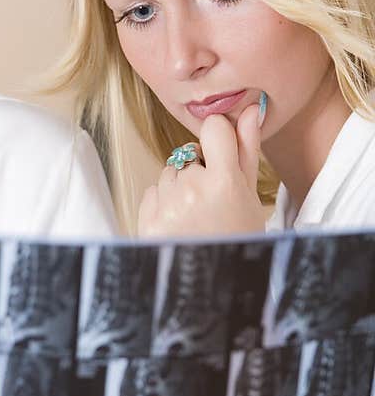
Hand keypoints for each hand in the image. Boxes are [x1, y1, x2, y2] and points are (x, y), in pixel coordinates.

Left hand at [137, 101, 264, 238]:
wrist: (207, 285)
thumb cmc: (235, 239)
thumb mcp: (249, 197)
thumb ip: (247, 150)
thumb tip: (248, 110)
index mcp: (224, 182)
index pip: (214, 128)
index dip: (218, 137)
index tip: (222, 152)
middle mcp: (192, 189)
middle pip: (190, 153)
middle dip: (199, 170)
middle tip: (213, 202)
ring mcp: (166, 203)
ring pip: (170, 172)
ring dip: (180, 186)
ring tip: (196, 215)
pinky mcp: (146, 217)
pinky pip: (153, 190)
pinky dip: (163, 201)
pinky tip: (180, 222)